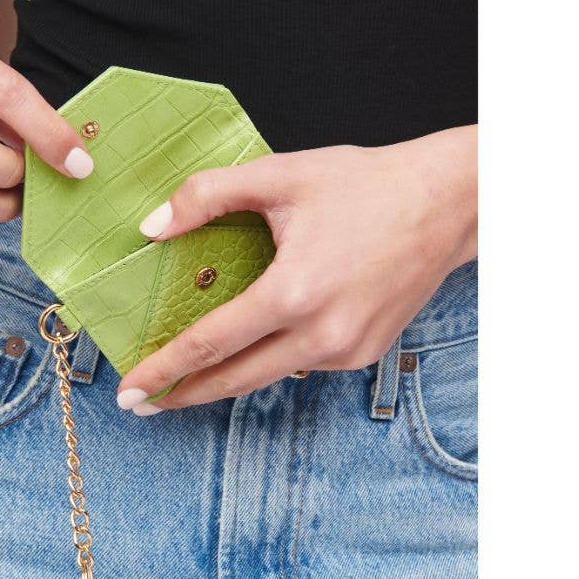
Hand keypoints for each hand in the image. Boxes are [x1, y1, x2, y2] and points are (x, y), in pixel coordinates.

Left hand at [116, 126, 476, 412]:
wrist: (449, 202)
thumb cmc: (365, 185)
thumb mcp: (279, 175)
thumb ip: (207, 196)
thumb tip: (152, 228)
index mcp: (294, 293)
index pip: (210, 343)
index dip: (163, 368)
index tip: (130, 389)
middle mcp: (322, 334)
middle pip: (234, 380)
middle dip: (182, 393)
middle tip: (142, 403)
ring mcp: (348, 351)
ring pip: (269, 375)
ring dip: (224, 380)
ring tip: (185, 376)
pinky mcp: (365, 353)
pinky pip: (302, 364)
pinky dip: (269, 360)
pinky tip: (250, 347)